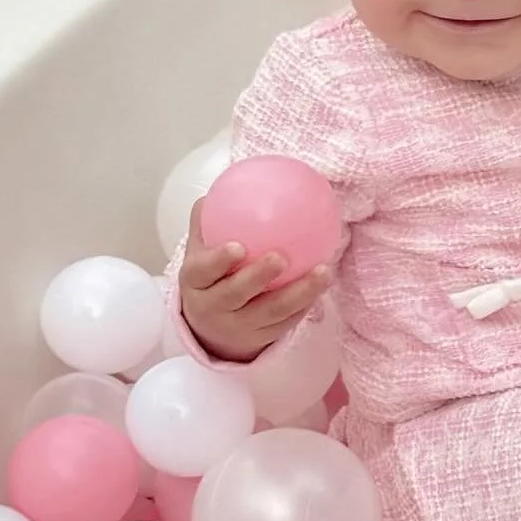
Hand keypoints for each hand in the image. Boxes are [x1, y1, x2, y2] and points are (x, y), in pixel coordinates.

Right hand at [178, 198, 331, 363]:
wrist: (210, 328)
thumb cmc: (209, 277)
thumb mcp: (200, 252)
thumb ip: (209, 220)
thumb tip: (226, 181)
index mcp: (196, 283)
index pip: (203, 272)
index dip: (218, 261)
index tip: (238, 246)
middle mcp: (214, 307)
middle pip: (235, 295)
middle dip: (257, 277)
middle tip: (280, 256)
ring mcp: (239, 326)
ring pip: (271, 312)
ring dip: (299, 292)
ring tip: (323, 271)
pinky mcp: (263, 338)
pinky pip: (287, 321)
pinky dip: (307, 303)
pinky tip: (324, 283)